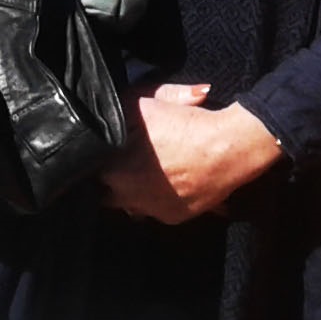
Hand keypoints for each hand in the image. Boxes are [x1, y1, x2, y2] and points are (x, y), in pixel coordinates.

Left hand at [99, 83, 283, 223]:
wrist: (229, 147)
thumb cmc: (187, 122)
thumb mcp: (150, 101)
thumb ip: (123, 106)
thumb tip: (106, 111)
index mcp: (114, 169)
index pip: (91, 169)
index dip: (98, 159)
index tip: (107, 152)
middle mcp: (127, 196)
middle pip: (107, 192)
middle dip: (113, 179)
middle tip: (127, 161)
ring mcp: (150, 210)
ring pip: (131, 205)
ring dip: (135, 192)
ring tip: (149, 173)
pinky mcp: (172, 218)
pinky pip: (156, 211)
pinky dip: (158, 199)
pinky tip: (169, 182)